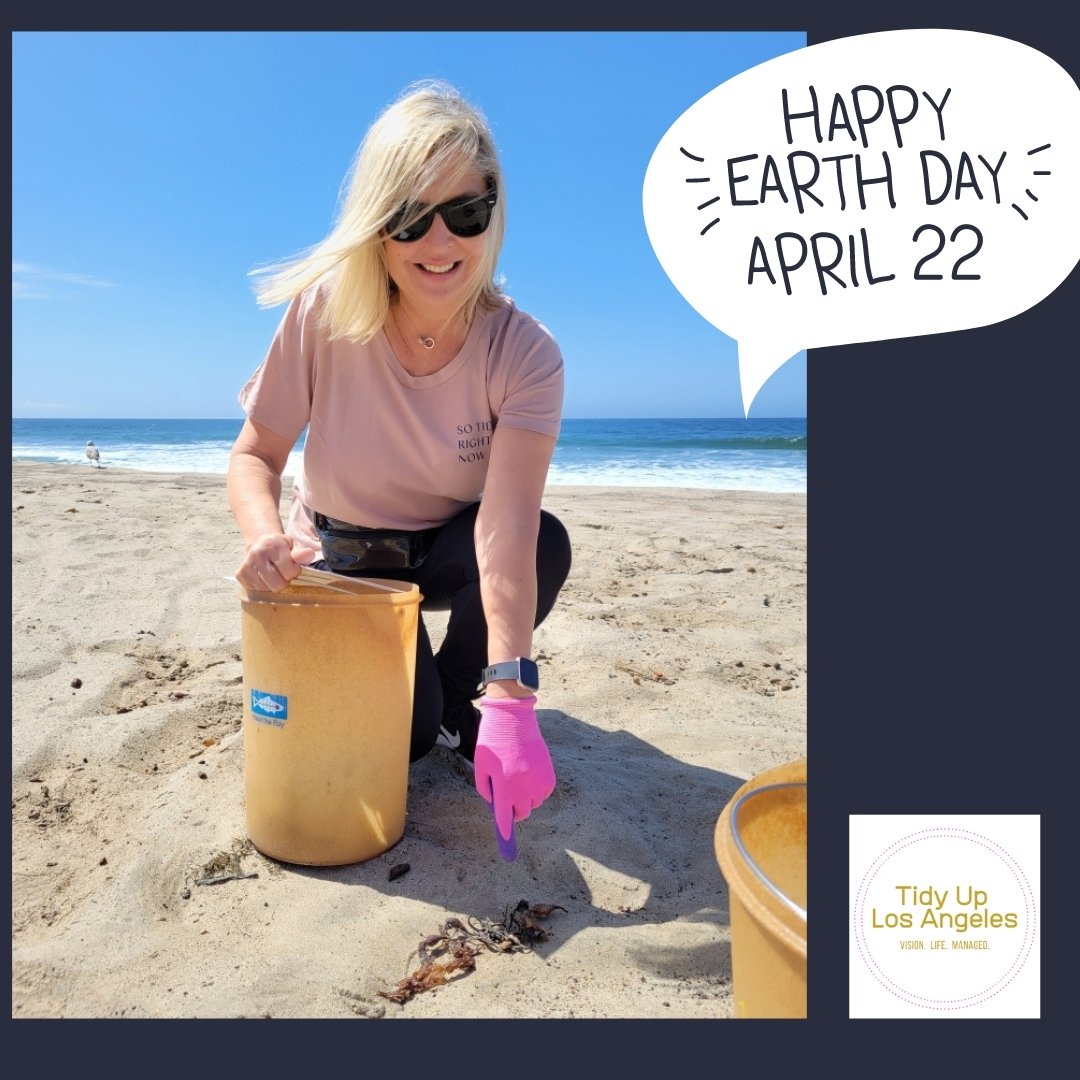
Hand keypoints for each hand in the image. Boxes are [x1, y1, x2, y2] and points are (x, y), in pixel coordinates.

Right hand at [235, 531, 318, 591]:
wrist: (259, 541)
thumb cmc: (280, 547)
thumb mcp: (292, 546)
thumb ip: (300, 553)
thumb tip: (310, 554)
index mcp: (273, 545)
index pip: (290, 572)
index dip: (294, 572)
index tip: (292, 566)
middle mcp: (257, 554)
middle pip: (278, 585)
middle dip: (284, 581)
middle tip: (282, 572)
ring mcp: (247, 565)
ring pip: (267, 589)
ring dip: (272, 584)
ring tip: (272, 573)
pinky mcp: (240, 574)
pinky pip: (256, 590)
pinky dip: (262, 586)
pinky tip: (262, 575)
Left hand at [473, 696, 555, 842]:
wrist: (514, 717)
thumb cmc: (493, 740)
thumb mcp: (481, 765)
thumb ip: (485, 788)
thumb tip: (494, 804)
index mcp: (504, 784)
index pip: (505, 815)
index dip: (505, 829)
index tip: (506, 837)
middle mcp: (524, 786)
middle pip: (522, 813)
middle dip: (514, 811)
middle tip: (508, 801)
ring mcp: (539, 780)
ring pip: (534, 803)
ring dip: (526, 799)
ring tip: (518, 781)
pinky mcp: (549, 773)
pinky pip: (545, 792)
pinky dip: (538, 790)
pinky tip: (529, 777)